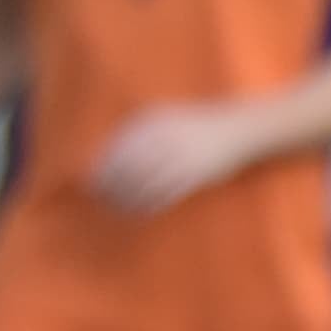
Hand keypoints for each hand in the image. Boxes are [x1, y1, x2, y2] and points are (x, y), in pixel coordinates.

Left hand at [88, 100, 256, 214]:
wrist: (237, 129)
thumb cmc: (195, 126)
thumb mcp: (165, 118)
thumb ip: (139, 133)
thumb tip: (107, 156)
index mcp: (154, 124)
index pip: (118, 152)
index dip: (103, 171)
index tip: (93, 185)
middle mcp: (165, 139)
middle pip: (128, 169)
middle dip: (112, 188)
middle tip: (102, 200)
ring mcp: (181, 157)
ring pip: (145, 184)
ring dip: (128, 200)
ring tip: (118, 209)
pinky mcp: (196, 174)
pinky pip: (166, 194)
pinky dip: (149, 205)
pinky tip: (140, 212)